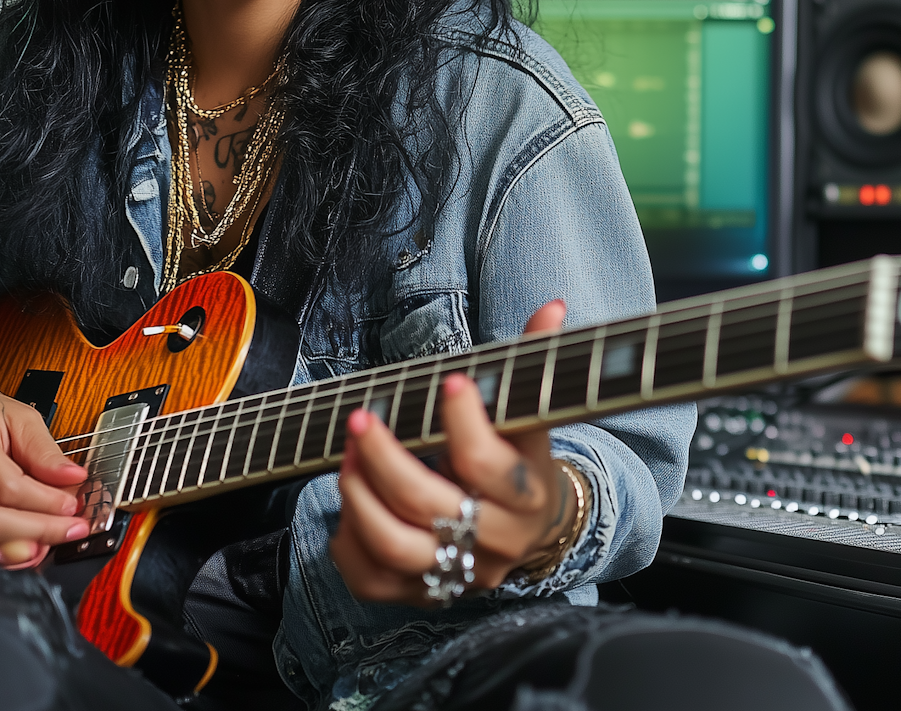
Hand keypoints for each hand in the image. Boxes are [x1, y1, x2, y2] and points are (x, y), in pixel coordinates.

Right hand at [0, 377, 88, 567]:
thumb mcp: (21, 418)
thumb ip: (45, 451)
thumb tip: (73, 478)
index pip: (8, 485)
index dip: (45, 502)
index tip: (72, 507)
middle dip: (34, 531)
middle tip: (69, 531)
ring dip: (10, 553)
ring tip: (44, 548)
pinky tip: (11, 556)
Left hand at [331, 300, 582, 604]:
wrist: (535, 529)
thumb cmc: (523, 456)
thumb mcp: (533, 413)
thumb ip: (536, 360)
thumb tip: (553, 307)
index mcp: (528, 492)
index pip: (490, 464)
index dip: (466, 422)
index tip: (450, 380)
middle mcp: (497, 539)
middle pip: (431, 506)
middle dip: (386, 459)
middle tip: (361, 419)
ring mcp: (460, 572)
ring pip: (397, 548)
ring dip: (360, 498)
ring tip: (347, 458)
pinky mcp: (427, 593)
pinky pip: (373, 580)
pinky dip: (349, 541)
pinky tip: (349, 503)